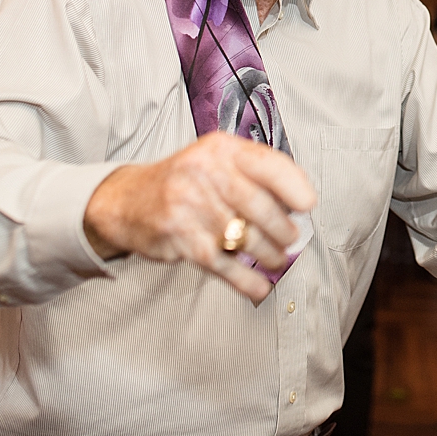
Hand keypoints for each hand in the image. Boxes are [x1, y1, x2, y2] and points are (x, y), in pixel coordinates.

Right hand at [82, 132, 316, 304]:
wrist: (127, 201)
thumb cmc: (184, 180)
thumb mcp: (217, 160)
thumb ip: (256, 172)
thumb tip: (299, 198)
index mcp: (221, 149)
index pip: (268, 164)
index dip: (294, 187)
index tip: (308, 205)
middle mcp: (205, 173)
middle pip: (259, 207)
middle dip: (283, 230)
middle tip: (291, 239)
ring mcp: (190, 206)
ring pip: (244, 238)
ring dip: (268, 255)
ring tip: (277, 259)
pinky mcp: (180, 238)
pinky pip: (222, 264)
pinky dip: (245, 280)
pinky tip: (259, 287)